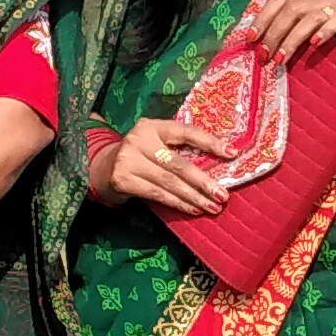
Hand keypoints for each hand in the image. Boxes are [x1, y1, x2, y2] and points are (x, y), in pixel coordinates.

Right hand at [92, 117, 233, 217]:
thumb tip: (219, 164)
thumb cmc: (141, 156)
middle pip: (178, 163)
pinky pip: (157, 194)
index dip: (210, 142)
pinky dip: (177, 203)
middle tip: (223, 195)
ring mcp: (129, 160)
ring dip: (194, 197)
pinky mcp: (122, 179)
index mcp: (153, 126)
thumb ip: (178, 148)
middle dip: (203, 181)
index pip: (186, 132)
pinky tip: (192, 209)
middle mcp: (139, 140)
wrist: (103, 167)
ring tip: (213, 206)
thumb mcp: (156, 143)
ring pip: (169, 182)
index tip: (231, 154)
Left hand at [241, 0, 335, 62]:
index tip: (251, 38)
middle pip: (292, 9)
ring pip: (310, 17)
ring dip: (292, 39)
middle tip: (265, 56)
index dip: (263, 17)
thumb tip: (259, 49)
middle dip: (274, 33)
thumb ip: (289, 35)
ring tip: (282, 59)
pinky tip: (315, 45)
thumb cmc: (335, 42)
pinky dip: (324, 32)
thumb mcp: (308, 36)